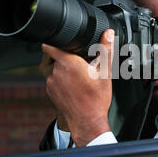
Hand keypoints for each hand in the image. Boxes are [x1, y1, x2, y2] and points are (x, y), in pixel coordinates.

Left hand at [40, 29, 114, 146]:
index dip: (54, 41)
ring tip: (75, 73)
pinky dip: (59, 79)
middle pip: (50, 56)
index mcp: (67, 63)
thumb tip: (107, 34)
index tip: (61, 42)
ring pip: (50, 68)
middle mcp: (55, 72)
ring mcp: (50, 83)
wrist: (87, 122)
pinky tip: (72, 85)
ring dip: (59, 68)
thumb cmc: (96, 99)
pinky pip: (51, 80)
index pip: (49, 45)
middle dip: (60, 55)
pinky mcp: (50, 92)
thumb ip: (105, 50)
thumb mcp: (105, 72)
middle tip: (74, 59)